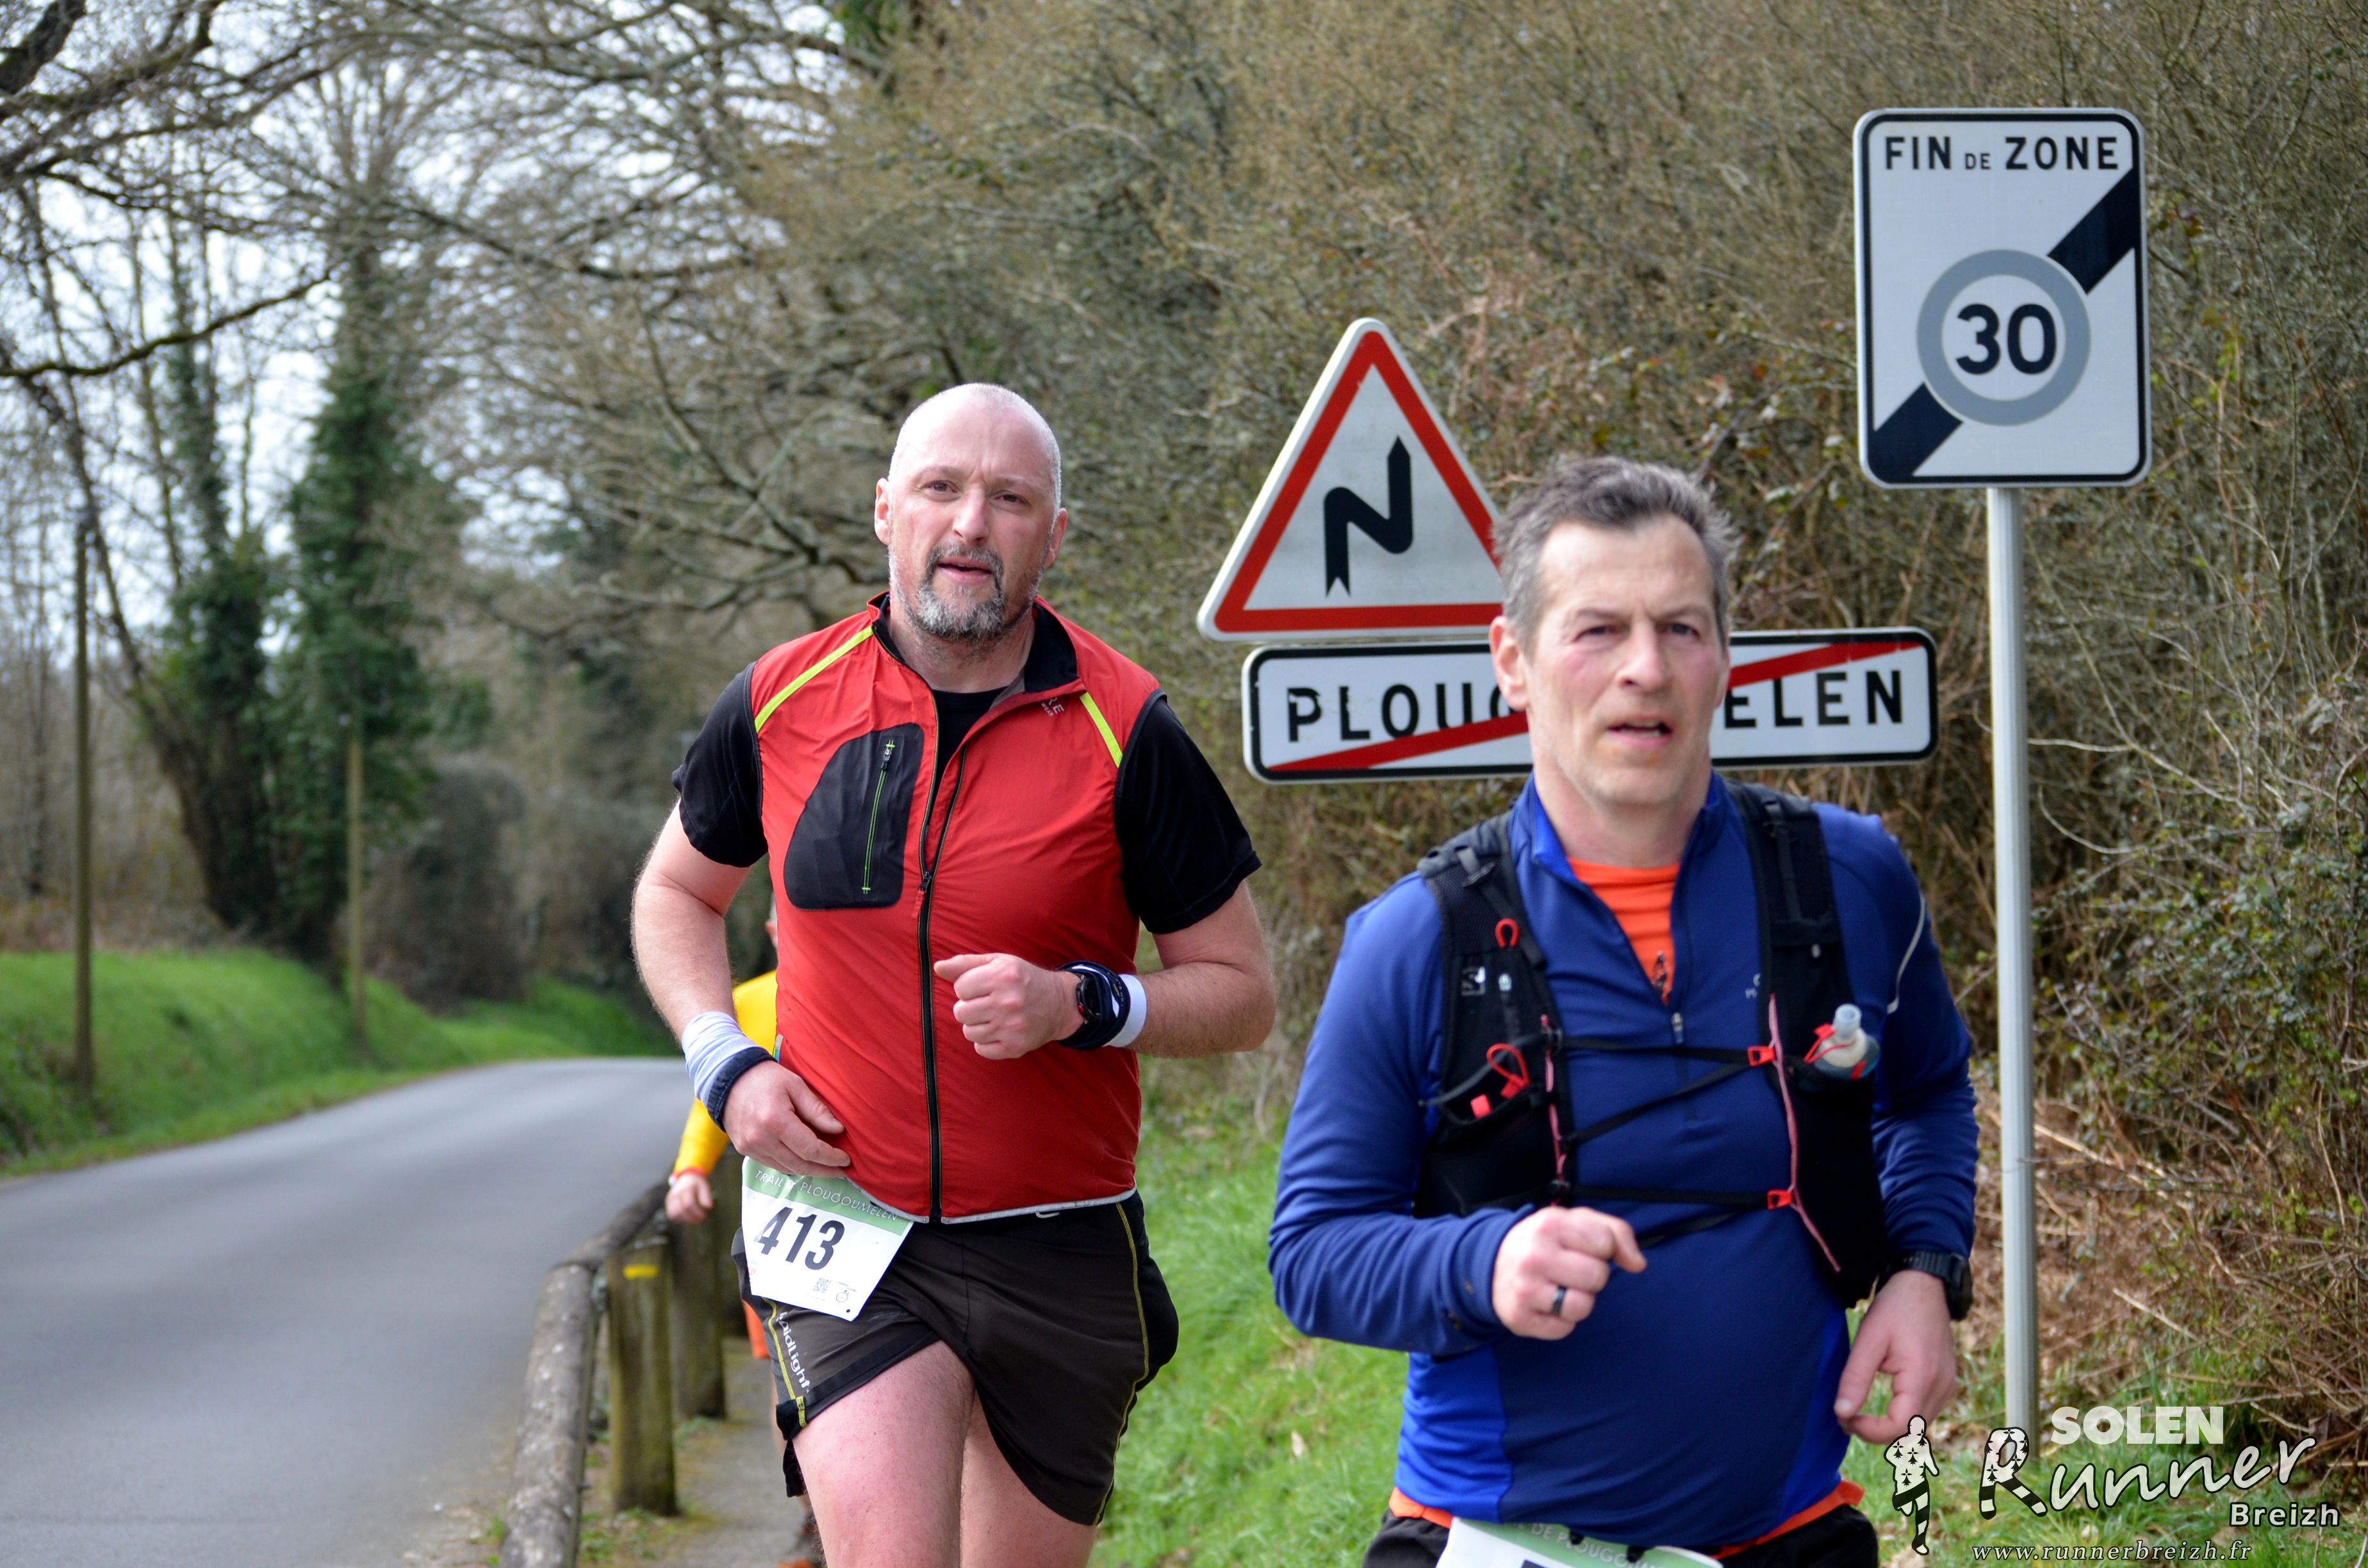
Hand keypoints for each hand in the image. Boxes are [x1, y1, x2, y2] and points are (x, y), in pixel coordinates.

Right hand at [665, 1170, 713, 1223]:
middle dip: (691, 1217)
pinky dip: (681, 1219)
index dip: (697, 1212)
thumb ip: (706, 1196)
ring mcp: (669, 1200)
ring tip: (695, 1219)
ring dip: (686, 1219)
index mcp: (684, 1188)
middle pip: (680, 1210)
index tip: (705, 1216)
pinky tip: (689, 1218)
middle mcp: (674, 1194)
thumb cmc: (696, 1184)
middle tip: (701, 1219)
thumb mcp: (704, 1186)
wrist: (686, 1178)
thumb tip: (708, 1207)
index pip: (689, 1203)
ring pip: (674, 1215)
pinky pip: (672, 1216)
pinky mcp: (668, 1206)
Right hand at [722, 1060, 850, 1176]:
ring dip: (809, 1170)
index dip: (830, 1157)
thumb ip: (816, 1110)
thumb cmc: (766, 1078)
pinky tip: (804, 1160)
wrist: (729, 1079)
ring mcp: (750, 1147)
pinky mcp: (745, 1150)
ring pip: (787, 1169)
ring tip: (826, 1167)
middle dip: (824, 1170)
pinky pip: (773, 1164)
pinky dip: (791, 1165)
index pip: (810, 1149)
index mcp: (775, 1120)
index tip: (845, 1159)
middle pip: (800, 1165)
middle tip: (841, 1170)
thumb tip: (838, 1130)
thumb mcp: (796, 1085)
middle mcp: (760, 1138)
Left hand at [933, 952, 1082, 1059]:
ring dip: (976, 1024)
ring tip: (993, 1016)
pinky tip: (999, 1031)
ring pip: (969, 1032)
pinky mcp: (1015, 1047)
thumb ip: (965, 964)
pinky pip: (981, 1049)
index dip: (968, 987)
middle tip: (986, 1003)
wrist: (1059, 1003)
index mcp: (1002, 976)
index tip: (982, 987)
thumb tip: (937, 968)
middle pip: (961, 1012)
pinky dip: (985, 1042)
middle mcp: (1008, 1001)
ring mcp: (1012, 1027)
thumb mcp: (998, 962)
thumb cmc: (1022, 979)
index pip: (960, 988)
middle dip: (969, 1007)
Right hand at [1489, 1206, 1646, 1338]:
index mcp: (1549, 1224)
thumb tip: (1638, 1264)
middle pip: (1598, 1277)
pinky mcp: (1520, 1319)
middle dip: (1592, 1276)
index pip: (1605, 1243)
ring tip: (1560, 1289)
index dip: (1602, 1249)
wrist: (1489, 1264)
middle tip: (1571, 1270)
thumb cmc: (1544, 1241)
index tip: (1582, 1248)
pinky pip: (1564, 1329)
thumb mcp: (1575, 1222)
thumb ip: (1615, 1232)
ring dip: (1579, 1301)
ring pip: (1584, 1307)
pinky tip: (1547, 1304)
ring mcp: (1525, 1289)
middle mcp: (1535, 1255)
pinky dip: (1561, 1321)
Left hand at [1835, 1268, 1957, 1442]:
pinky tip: (1882, 1404)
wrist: (1925, 1285)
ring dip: (1889, 1426)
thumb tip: (1842, 1413)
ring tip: (1858, 1412)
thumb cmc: (1895, 1308)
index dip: (1868, 1431)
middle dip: (1875, 1432)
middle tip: (1845, 1417)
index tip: (1843, 1418)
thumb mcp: (1868, 1339)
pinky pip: (1925, 1411)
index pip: (1898, 1427)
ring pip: (1918, 1425)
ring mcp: (1947, 1386)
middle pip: (1909, 1432)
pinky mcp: (1946, 1382)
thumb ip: (1855, 1378)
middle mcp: (1941, 1388)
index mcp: (1923, 1378)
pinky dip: (1902, 1415)